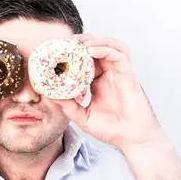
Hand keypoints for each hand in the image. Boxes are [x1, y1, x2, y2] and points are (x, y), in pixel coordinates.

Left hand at [56, 35, 163, 150]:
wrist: (131, 139)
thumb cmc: (111, 129)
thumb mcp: (82, 116)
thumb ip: (67, 106)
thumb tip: (49, 96)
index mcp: (97, 82)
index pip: (84, 61)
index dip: (72, 54)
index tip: (56, 51)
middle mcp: (108, 74)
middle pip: (96, 49)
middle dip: (81, 42)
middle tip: (65, 42)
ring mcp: (119, 73)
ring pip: (109, 46)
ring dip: (94, 41)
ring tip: (77, 42)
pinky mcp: (129, 75)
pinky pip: (118, 55)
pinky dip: (105, 49)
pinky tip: (90, 50)